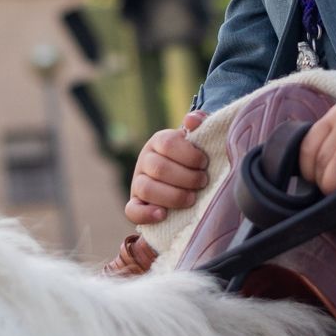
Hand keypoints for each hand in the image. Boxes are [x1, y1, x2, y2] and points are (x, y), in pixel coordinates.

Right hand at [125, 109, 208, 223]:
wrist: (187, 179)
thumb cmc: (195, 157)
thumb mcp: (199, 139)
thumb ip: (200, 124)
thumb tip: (191, 120)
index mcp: (159, 141)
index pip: (168, 143)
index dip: (189, 154)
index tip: (204, 163)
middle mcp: (145, 160)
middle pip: (159, 168)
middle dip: (186, 178)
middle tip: (203, 182)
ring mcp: (138, 183)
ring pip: (146, 189)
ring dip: (173, 196)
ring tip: (192, 199)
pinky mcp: (136, 204)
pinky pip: (131, 210)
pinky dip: (146, 214)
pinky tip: (163, 215)